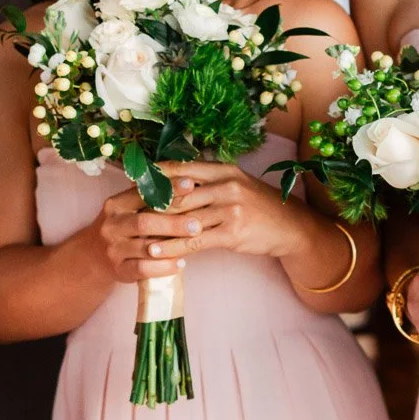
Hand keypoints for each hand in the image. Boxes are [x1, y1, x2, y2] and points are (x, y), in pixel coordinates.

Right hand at [94, 178, 197, 282]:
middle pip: (144, 223)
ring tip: (193, 242)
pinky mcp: (120, 270)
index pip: (143, 194)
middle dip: (173, 223)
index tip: (191, 185)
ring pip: (145, 248)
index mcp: (116, 205)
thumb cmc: (121, 228)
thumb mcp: (127, 209)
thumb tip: (188, 184)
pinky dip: (163, 267)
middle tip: (196, 224)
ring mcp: (114, 249)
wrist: (92, 257)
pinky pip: (143, 269)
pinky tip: (180, 264)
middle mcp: (113, 226)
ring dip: (172, 246)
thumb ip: (148, 199)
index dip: (167, 189)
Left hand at [146, 161, 307, 259]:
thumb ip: (208, 182)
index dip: (156, 174)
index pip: (182, 168)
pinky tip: (157, 251)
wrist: (289, 226)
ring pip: (183, 218)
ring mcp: (230, 209)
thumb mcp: (236, 184)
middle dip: (151, 205)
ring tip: (136, 235)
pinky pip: (194, 240)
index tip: (134, 181)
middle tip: (129, 214)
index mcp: (224, 170)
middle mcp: (226, 185)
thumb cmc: (258, 206)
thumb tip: (174, 184)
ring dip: (157, 229)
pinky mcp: (231, 233)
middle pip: (179, 194)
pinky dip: (173, 246)